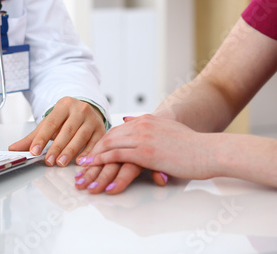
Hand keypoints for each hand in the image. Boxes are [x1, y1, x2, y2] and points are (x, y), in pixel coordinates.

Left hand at [9, 97, 105, 166]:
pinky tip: (80, 161)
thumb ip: (33, 137)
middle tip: (48, 161)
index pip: (50, 123)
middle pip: (66, 131)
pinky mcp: (101, 129)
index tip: (34, 151)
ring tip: (60, 162)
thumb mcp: (49, 123)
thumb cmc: (66, 119)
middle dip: (56, 147)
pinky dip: (87, 153)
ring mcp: (92, 119)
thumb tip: (13, 149)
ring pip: (80, 136)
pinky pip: (95, 143)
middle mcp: (79, 109)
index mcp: (64, 105)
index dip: (41, 138)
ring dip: (70, 151)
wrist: (87, 110)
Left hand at [80, 115, 215, 191]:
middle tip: (80, 165)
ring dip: (94, 161)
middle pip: (109, 138)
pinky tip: (96, 172)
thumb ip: (146, 124)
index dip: (101, 143)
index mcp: (146, 120)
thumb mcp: (167, 128)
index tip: (90, 153)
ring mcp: (143, 137)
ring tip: (83, 172)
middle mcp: (141, 125)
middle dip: (93, 152)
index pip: (116, 130)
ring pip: (109, 146)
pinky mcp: (146, 152)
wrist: (210, 150)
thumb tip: (126, 119)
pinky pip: (118, 156)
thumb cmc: (193, 145)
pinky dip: (104, 163)